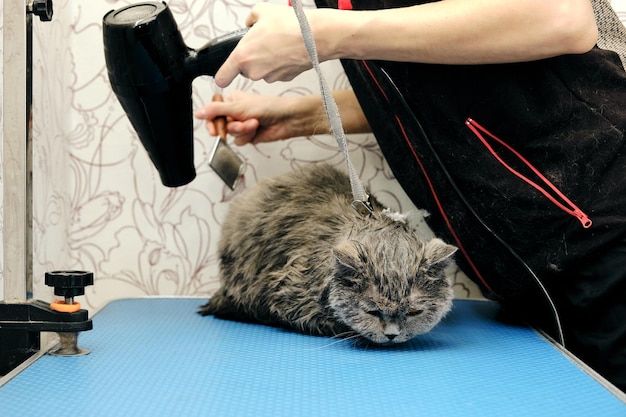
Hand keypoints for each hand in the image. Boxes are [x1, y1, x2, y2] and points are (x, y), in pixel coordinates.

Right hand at [194, 90, 318, 144]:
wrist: (286, 119)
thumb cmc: (268, 107)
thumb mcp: (238, 107)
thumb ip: (216, 110)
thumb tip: (198, 112)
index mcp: (230, 100)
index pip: (212, 112)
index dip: (212, 122)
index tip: (214, 129)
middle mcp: (234, 112)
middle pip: (220, 125)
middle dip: (230, 127)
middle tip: (236, 127)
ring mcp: (242, 124)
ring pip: (231, 134)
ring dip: (242, 130)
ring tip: (254, 123)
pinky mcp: (249, 135)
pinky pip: (240, 141)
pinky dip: (248, 136)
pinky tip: (257, 130)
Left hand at [214, 3, 314, 86]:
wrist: (315, 36)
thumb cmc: (291, 26)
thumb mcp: (261, 11)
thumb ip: (250, 20)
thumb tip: (250, 23)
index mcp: (243, 56)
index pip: (222, 77)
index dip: (221, 76)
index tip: (223, 74)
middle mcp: (255, 71)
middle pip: (245, 70)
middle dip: (251, 58)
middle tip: (262, 43)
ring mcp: (270, 76)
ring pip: (262, 70)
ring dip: (266, 60)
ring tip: (278, 43)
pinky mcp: (284, 78)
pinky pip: (276, 72)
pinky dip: (279, 63)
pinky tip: (287, 50)